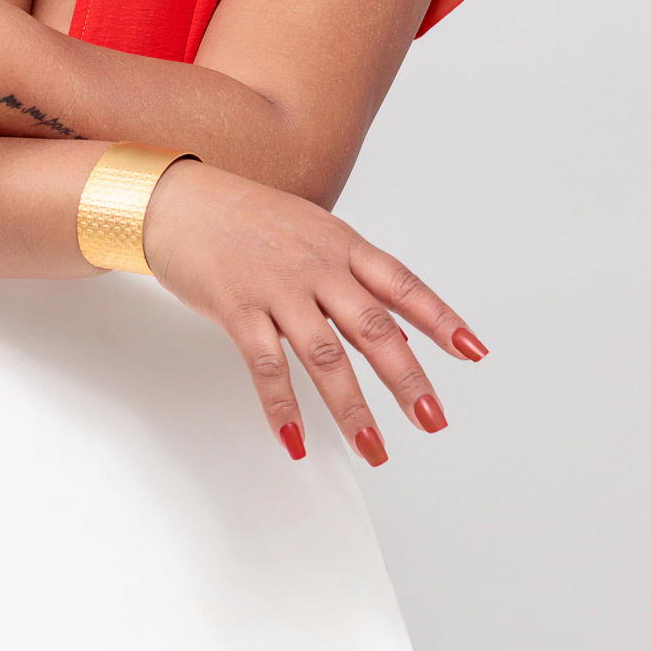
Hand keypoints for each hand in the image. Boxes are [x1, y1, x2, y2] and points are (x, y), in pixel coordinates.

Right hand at [142, 160, 488, 463]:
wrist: (177, 201)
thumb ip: (351, 277)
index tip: (473, 352)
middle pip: (373, 327)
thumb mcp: (310, 233)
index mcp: (341, 245)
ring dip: (353, 408)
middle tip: (432, 420)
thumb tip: (398, 328)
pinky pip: (266, 366)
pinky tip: (295, 440)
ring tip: (374, 449)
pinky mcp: (237, 308)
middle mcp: (316, 266)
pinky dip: (283, 407)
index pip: (402, 284)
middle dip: (407, 379)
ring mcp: (277, 288)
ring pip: (325, 356)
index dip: (440, 318)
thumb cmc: (244, 219)